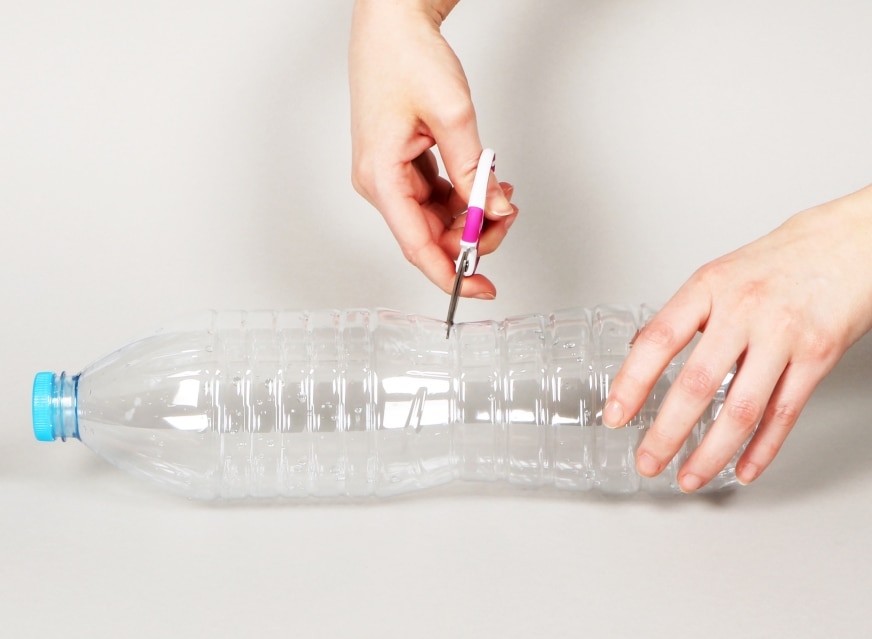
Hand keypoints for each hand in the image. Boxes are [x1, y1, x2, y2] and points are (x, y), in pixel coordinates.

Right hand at [349, 0, 516, 298]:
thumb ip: (475, 170)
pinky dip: (464, 196)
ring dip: (472, 214)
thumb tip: (494, 209)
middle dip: (473, 235)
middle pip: (429, 235)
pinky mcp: (401, 164)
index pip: (416, 245)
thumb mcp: (452, 116)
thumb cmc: (406, 57)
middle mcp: (379, 182)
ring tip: (503, 193)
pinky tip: (486, 184)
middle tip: (508, 216)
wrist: (392, 22)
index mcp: (379, 177)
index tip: (481, 289)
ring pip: (436, 218)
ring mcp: (389, 174)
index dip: (451, 274)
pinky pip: (435, 196)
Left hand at [603, 185, 871, 491]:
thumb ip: (683, 316)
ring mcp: (783, 336)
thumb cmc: (780, 260)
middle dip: (666, 433)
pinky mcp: (817, 358)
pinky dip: (761, 449)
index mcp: (709, 287)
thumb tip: (639, 353)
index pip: (658, 340)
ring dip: (711, 453)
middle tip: (648, 461)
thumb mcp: (719, 275)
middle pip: (697, 384)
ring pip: (741, 409)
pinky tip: (742, 469)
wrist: (850, 242)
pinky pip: (783, 415)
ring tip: (689, 477)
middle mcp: (744, 311)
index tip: (614, 414)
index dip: (632, 382)